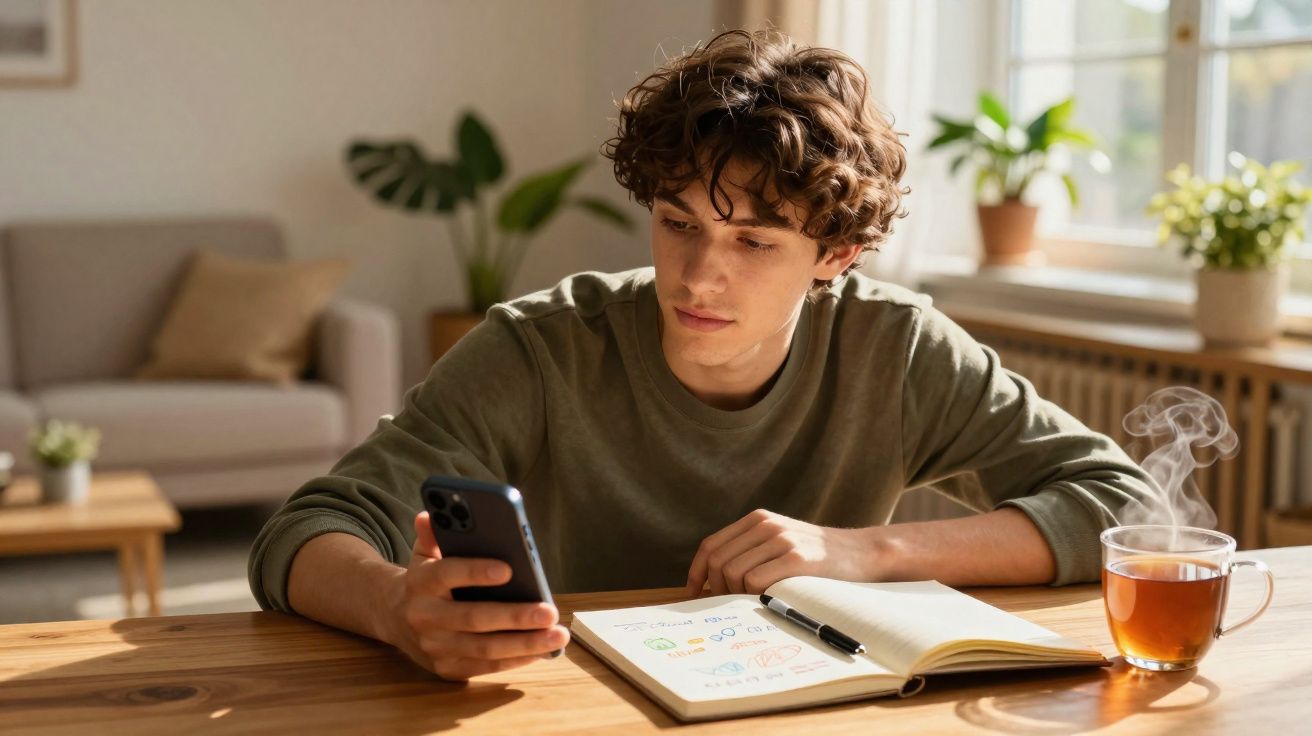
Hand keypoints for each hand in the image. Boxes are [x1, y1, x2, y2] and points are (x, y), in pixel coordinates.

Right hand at [381, 511, 569, 679]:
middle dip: (515, 616)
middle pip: (473, 618)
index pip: (446, 574)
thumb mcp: (423, 553)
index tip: (509, 568)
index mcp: (420, 583)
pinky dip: (517, 659)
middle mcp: (424, 618)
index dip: (475, 571)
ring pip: (485, 648)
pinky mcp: (447, 669)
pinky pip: (487, 666)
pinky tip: (543, 649)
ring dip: (525, 644)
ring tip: (557, 634)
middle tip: (549, 611)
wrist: (392, 617)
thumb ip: (433, 534)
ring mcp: (435, 648)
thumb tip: (432, 512)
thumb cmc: (424, 579)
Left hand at [685, 509, 885, 595]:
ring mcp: (782, 540)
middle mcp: (766, 525)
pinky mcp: (797, 559)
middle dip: (717, 589)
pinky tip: (768, 600)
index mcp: (757, 519)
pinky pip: (756, 582)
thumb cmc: (817, 558)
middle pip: (719, 562)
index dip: (697, 572)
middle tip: (729, 605)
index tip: (694, 593)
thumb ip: (750, 551)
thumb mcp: (779, 541)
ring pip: (734, 573)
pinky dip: (754, 597)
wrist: (861, 554)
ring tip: (754, 603)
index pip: (711, 546)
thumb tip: (712, 581)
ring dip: (737, 595)